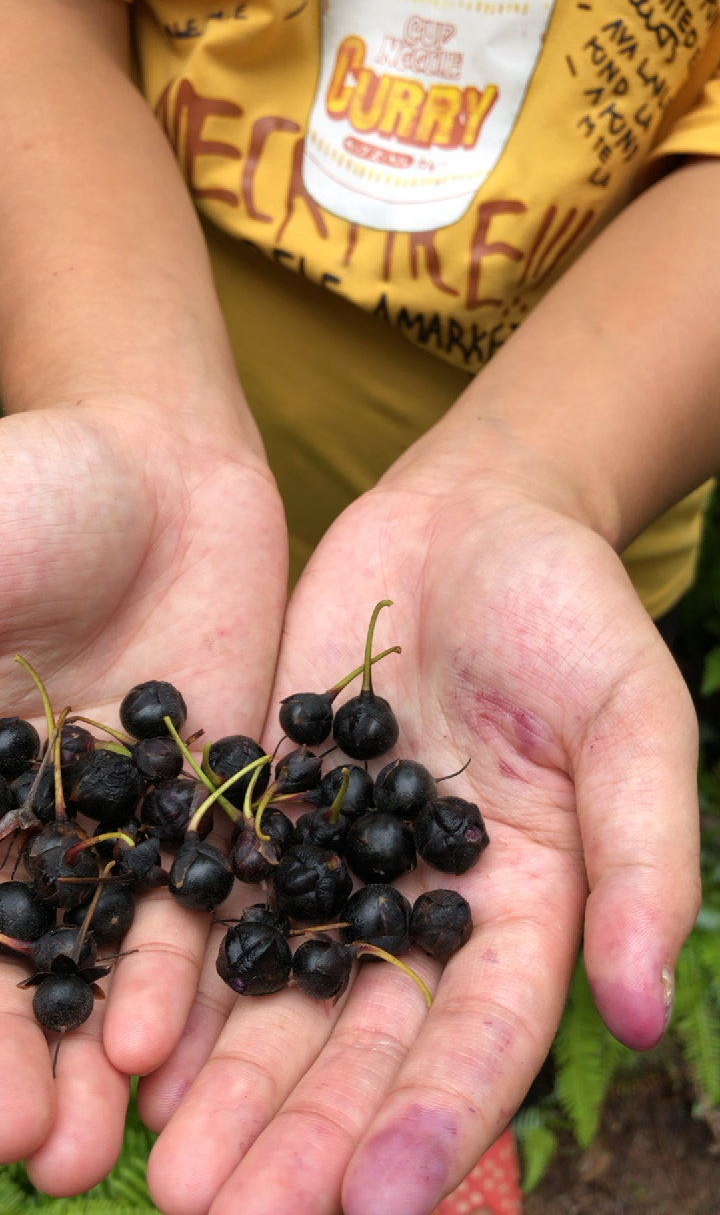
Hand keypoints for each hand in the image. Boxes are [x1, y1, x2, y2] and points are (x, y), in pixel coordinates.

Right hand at [0, 400, 286, 1194]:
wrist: (152, 459)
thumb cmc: (27, 500)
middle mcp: (29, 826)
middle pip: (19, 962)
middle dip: (24, 1062)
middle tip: (52, 1160)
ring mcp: (122, 823)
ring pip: (108, 953)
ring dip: (107, 1048)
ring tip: (114, 1144)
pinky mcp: (209, 801)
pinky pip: (201, 896)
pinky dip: (193, 964)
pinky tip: (186, 1042)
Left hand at [145, 454, 699, 1214]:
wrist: (469, 516)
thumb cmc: (568, 606)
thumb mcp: (629, 716)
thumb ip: (641, 857)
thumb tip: (641, 1010)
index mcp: (527, 904)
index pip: (481, 1035)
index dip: (436, 1119)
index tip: (380, 1205)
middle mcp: (424, 906)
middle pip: (364, 1042)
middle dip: (306, 1135)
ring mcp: (340, 863)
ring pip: (281, 995)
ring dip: (230, 1087)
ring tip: (170, 1173)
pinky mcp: (269, 810)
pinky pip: (221, 904)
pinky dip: (181, 977)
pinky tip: (137, 1044)